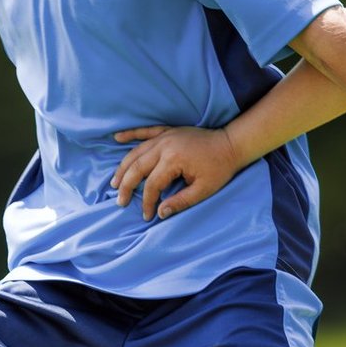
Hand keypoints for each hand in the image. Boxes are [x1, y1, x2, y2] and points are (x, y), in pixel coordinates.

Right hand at [111, 126, 244, 220]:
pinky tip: (117, 137)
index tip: (146, 215)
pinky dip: (130, 134)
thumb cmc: (219, 168)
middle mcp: (165, 146)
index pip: (152, 185)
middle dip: (126, 186)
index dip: (147, 202)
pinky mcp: (167, 131)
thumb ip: (181, 202)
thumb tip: (160, 213)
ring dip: (123, 167)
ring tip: (115, 183)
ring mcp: (165, 136)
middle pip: (137, 168)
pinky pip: (144, 131)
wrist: (231, 144)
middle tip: (120, 201)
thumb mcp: (204, 190)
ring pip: (136, 152)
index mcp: (174, 160)